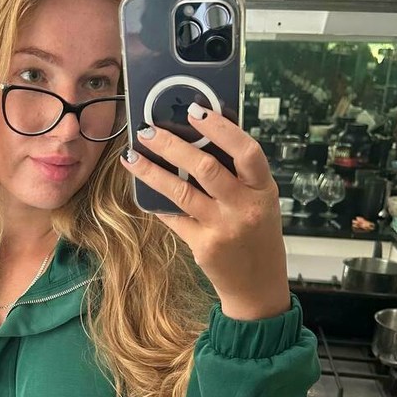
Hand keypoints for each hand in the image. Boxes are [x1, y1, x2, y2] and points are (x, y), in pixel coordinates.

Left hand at [120, 109, 290, 320]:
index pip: (246, 151)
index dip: (221, 128)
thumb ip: (238, 176)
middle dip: (172, 145)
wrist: (258, 286)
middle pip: (206, 168)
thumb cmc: (257, 236)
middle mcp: (244, 208)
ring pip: (181, 192)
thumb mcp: (259, 202)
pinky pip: (174, 217)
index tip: (195, 110)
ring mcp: (223, 228)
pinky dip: (157, 202)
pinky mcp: (203, 246)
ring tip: (132, 156)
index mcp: (263, 190)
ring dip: (152, 171)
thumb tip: (198, 139)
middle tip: (148, 130)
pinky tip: (142, 189)